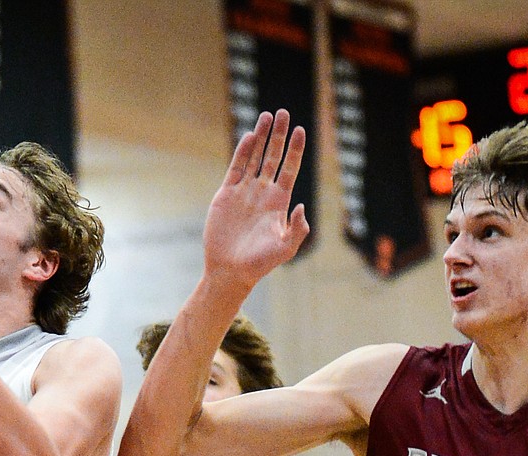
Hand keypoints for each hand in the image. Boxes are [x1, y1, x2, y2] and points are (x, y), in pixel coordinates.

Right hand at [203, 109, 309, 292]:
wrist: (230, 270)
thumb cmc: (260, 263)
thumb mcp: (286, 248)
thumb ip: (298, 228)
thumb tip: (301, 205)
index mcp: (279, 202)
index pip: (290, 168)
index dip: (295, 150)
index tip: (300, 130)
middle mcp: (263, 192)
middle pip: (273, 157)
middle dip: (278, 135)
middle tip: (283, 113)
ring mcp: (244, 192)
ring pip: (254, 157)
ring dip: (261, 137)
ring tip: (267, 116)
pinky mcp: (226, 195)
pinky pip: (236, 168)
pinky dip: (242, 152)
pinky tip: (249, 137)